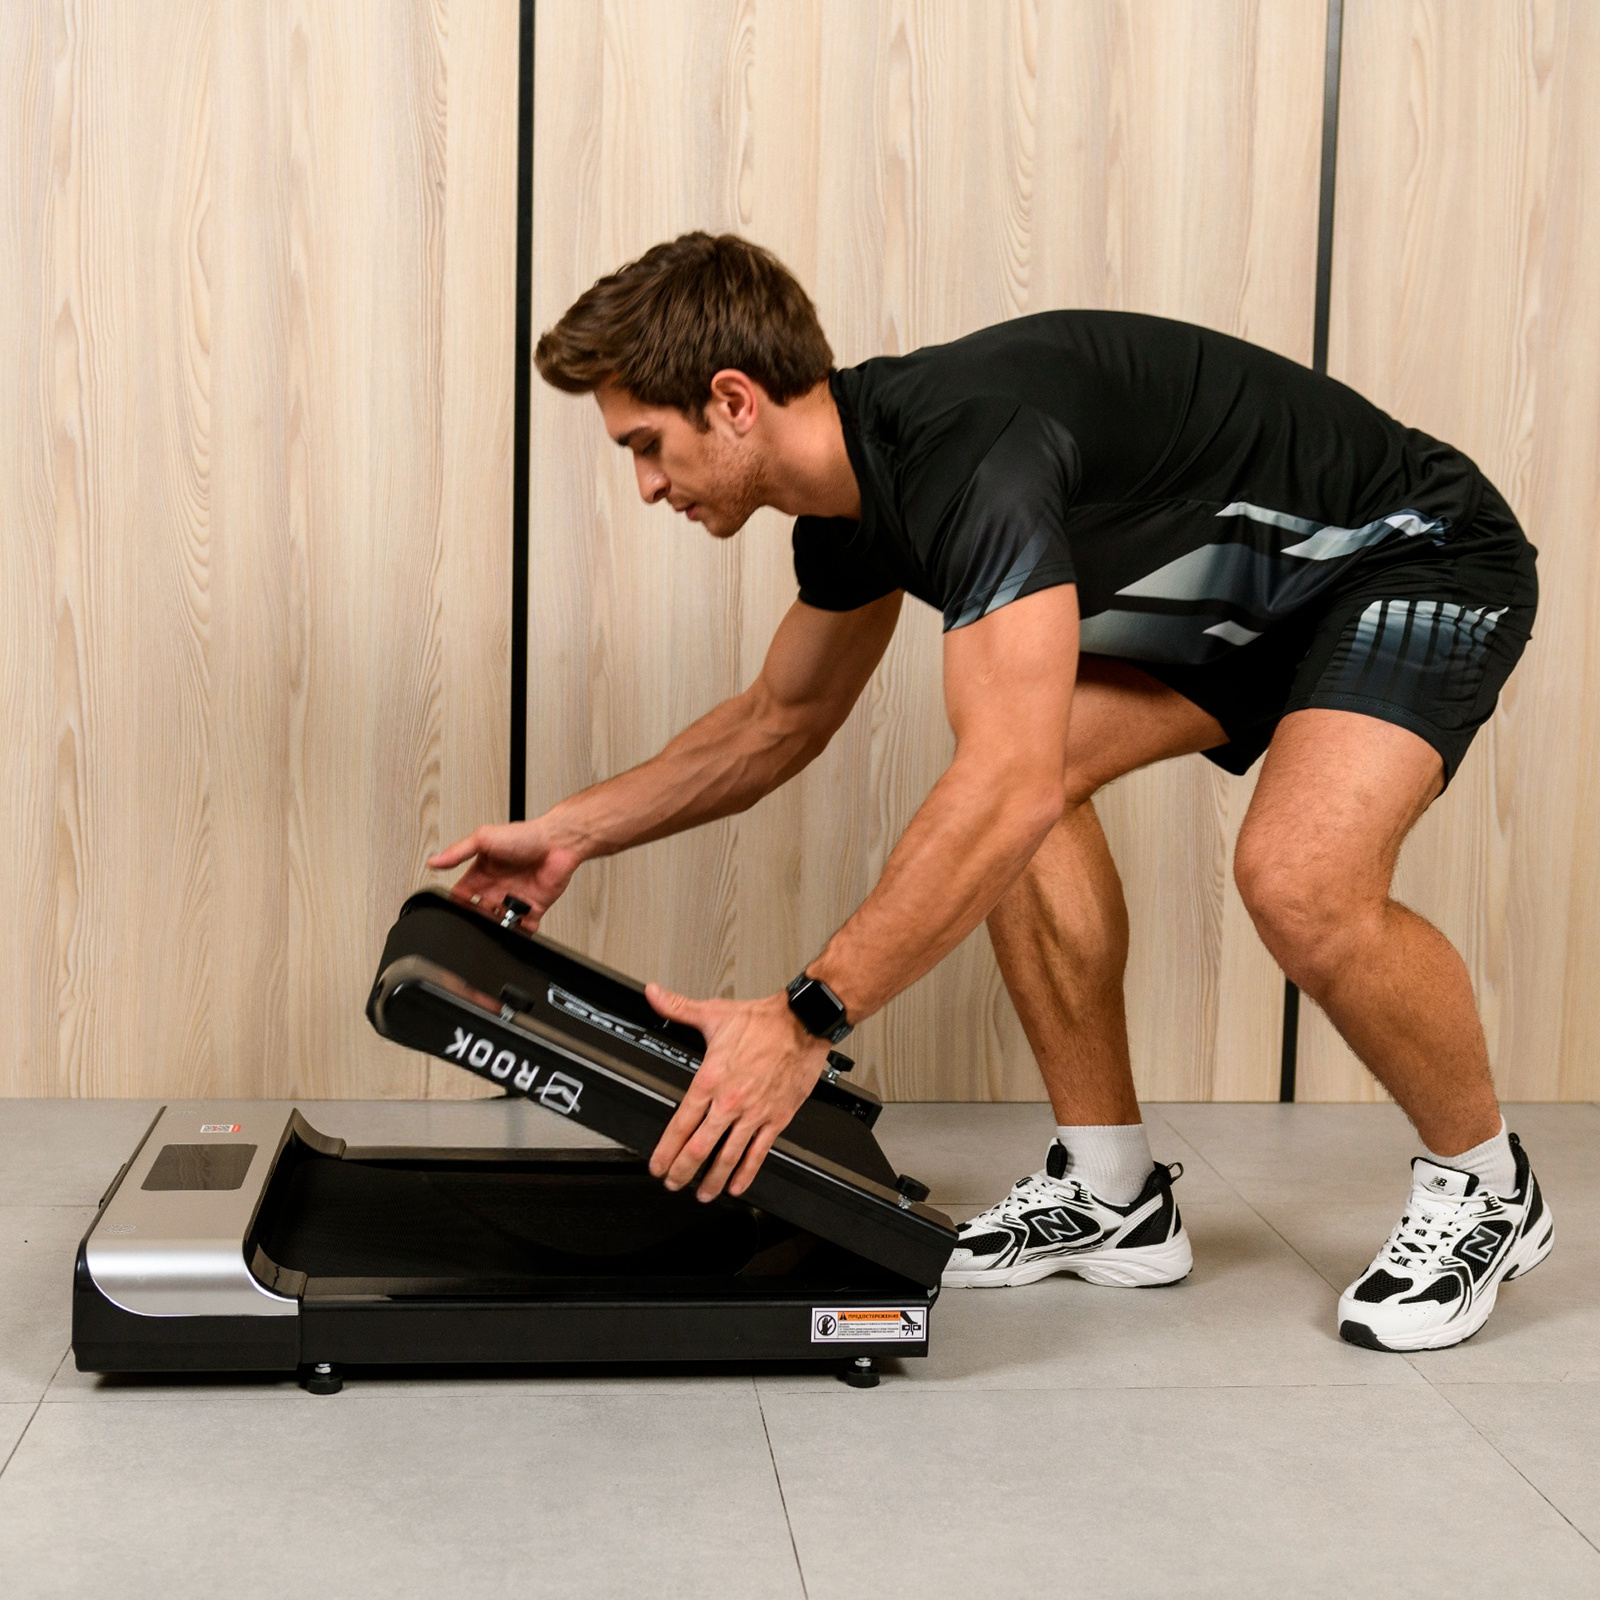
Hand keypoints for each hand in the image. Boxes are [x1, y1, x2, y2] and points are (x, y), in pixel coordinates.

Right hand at [426, 818, 584, 928]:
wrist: (559, 842)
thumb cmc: (526, 835)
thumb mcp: (484, 838)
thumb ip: (458, 851)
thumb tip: (434, 861)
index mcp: (482, 874)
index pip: (460, 896)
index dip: (454, 905)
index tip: (452, 911)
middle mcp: (496, 888)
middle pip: (476, 915)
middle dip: (474, 922)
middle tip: (475, 921)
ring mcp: (514, 899)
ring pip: (497, 924)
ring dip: (494, 929)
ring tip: (494, 925)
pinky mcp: (532, 909)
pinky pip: (522, 929)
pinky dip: (518, 934)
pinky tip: (514, 931)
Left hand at [645, 985, 830, 1200]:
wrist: (803, 1023)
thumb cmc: (762, 1021)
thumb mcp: (714, 1014)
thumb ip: (679, 1007)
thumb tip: (653, 994)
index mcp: (711, 1079)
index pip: (681, 1123)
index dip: (666, 1149)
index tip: (657, 1164)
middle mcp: (730, 1101)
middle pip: (699, 1147)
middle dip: (682, 1171)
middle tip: (672, 1183)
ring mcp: (754, 1113)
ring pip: (727, 1156)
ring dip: (712, 1179)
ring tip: (702, 1193)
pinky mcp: (777, 1118)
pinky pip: (759, 1152)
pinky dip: (746, 1173)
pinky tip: (737, 1186)